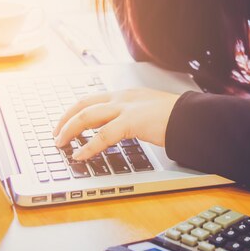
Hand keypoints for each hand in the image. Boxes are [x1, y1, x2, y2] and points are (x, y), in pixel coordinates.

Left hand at [52, 88, 180, 160]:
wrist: (193, 117)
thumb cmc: (176, 117)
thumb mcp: (148, 112)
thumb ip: (132, 118)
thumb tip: (117, 132)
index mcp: (126, 94)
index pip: (92, 99)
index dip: (74, 111)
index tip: (65, 122)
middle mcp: (122, 97)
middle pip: (83, 104)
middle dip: (65, 119)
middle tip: (56, 134)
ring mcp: (126, 108)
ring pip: (87, 116)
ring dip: (69, 130)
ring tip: (61, 144)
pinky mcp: (132, 122)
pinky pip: (103, 135)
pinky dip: (88, 146)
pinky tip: (80, 155)